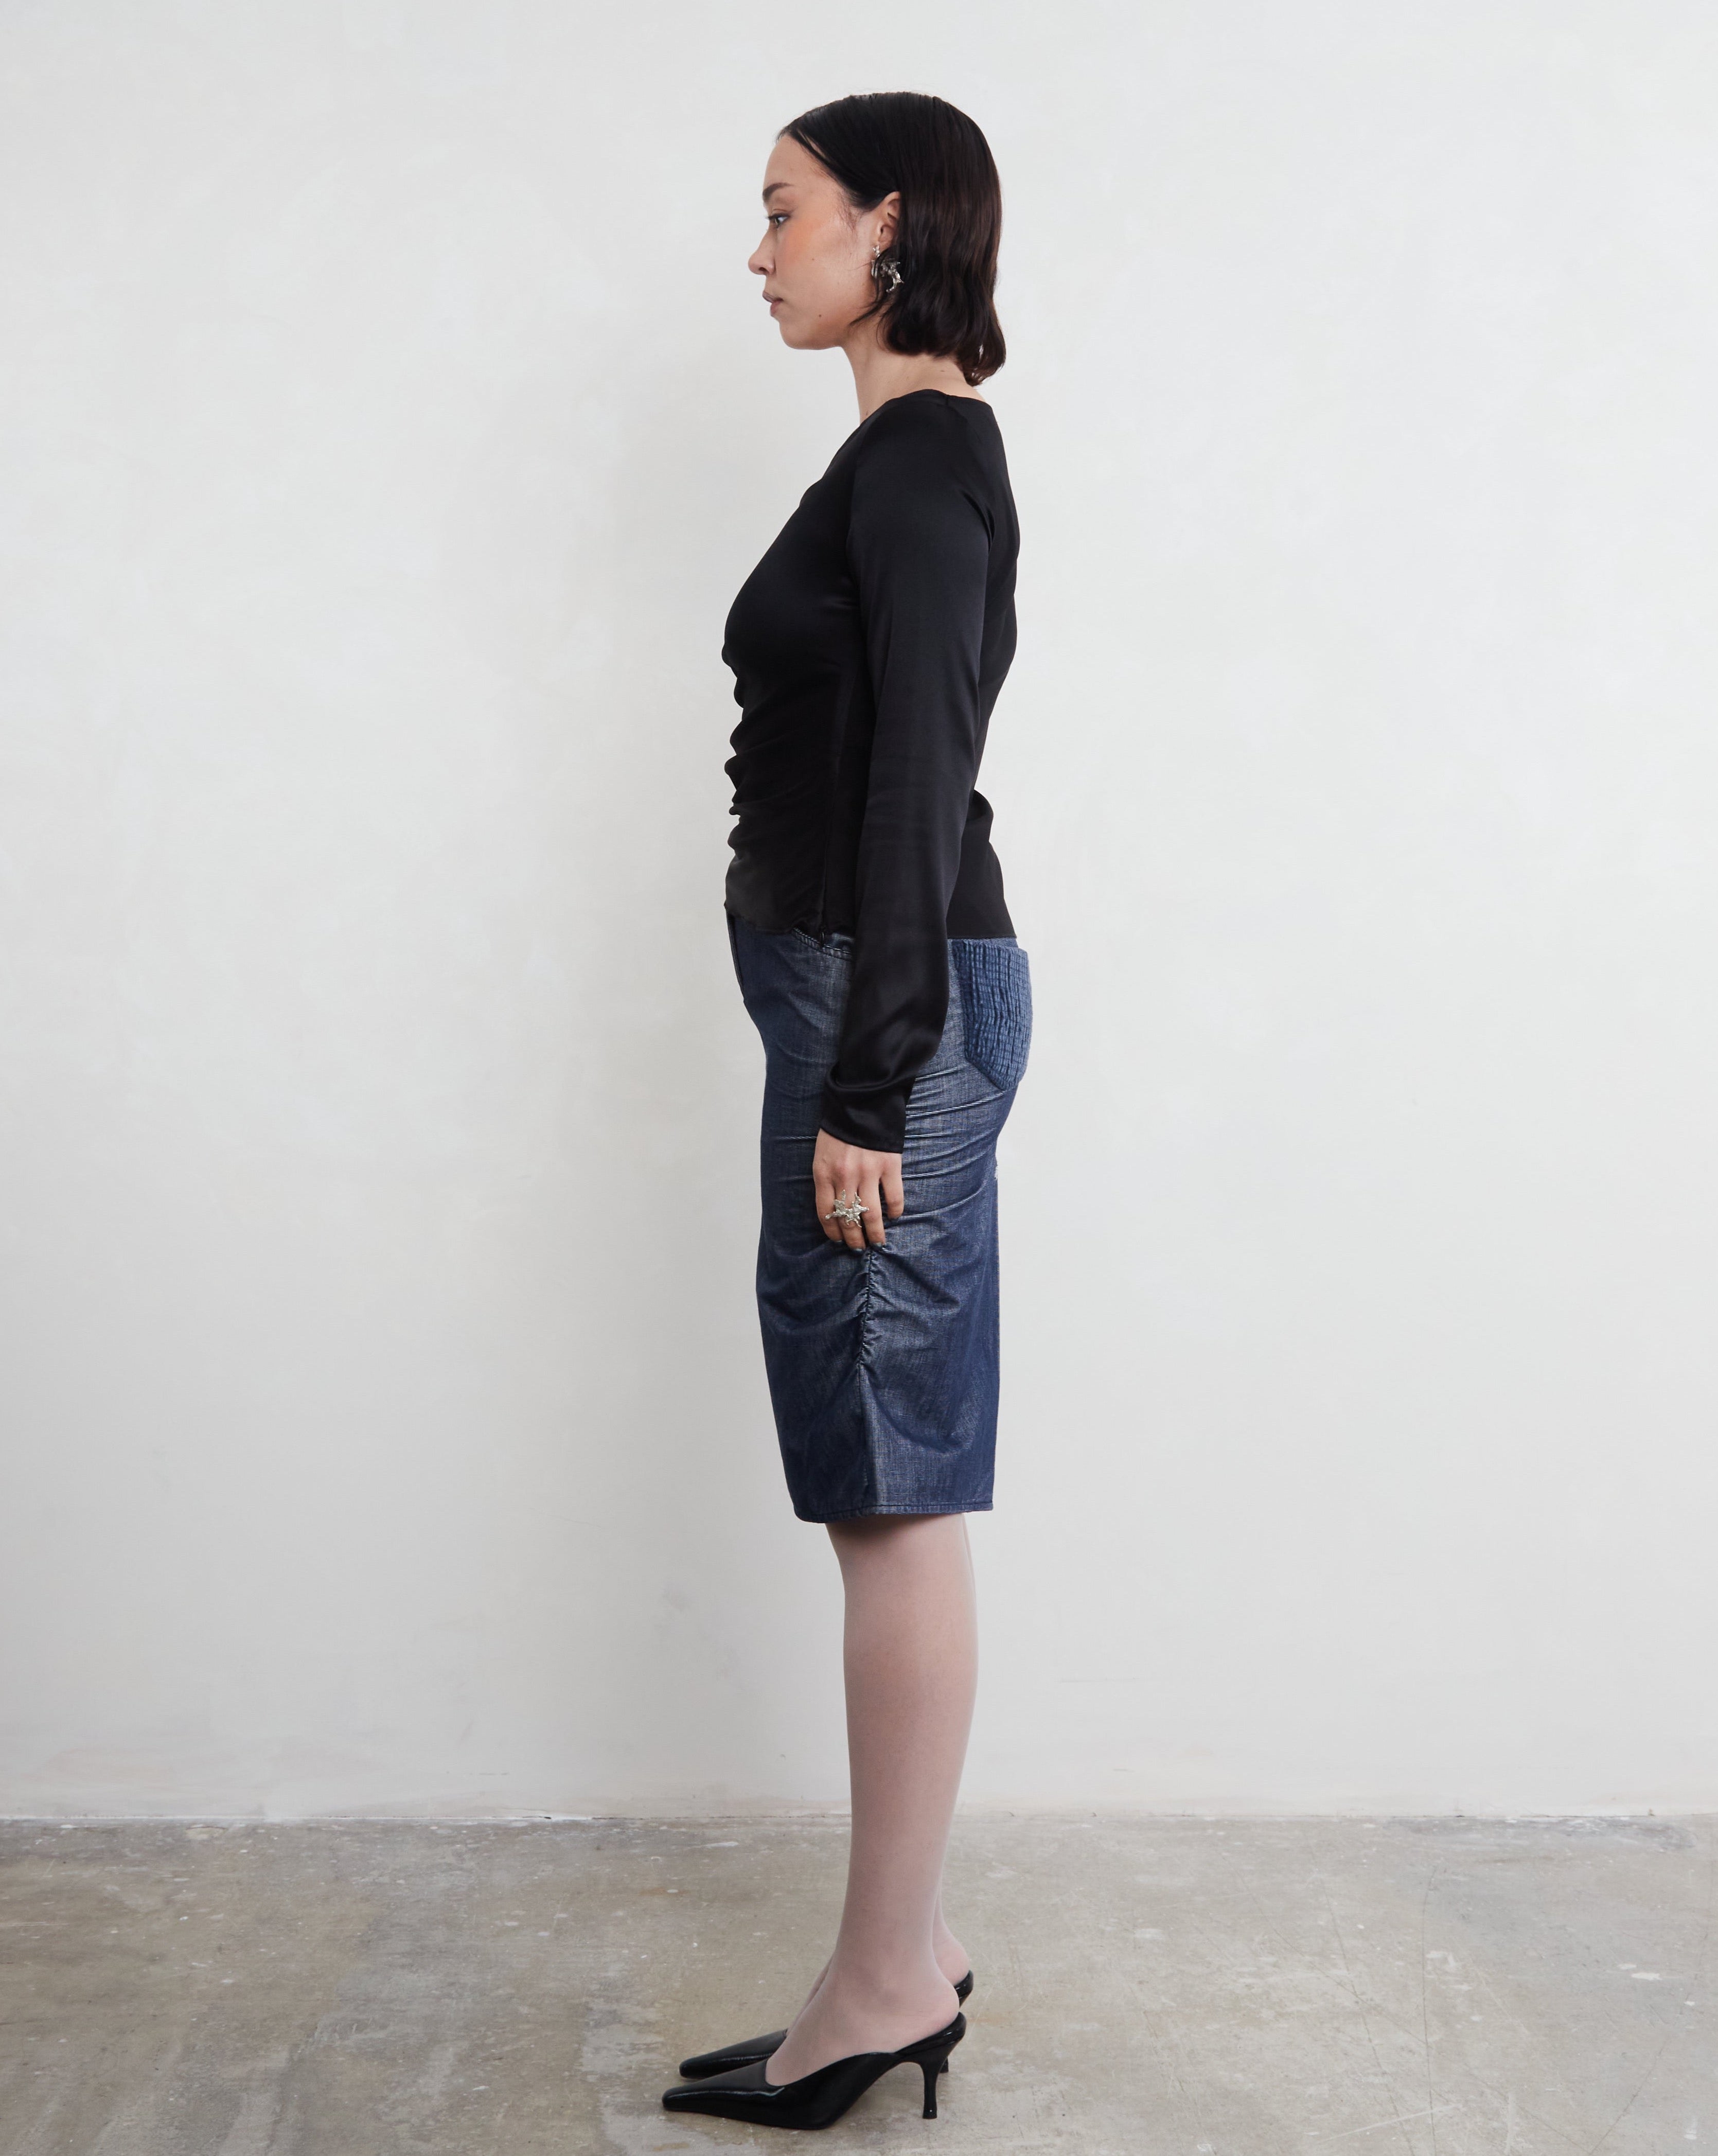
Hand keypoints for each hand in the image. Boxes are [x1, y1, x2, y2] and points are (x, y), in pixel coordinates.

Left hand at [813, 1128, 904, 1250]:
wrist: (861, 1102)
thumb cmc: (839, 1129)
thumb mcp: (822, 1154)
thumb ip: (826, 1178)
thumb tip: (835, 1206)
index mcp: (824, 1173)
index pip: (826, 1212)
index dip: (832, 1231)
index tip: (838, 1241)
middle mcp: (844, 1176)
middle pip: (848, 1218)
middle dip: (853, 1239)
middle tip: (858, 1248)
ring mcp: (867, 1172)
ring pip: (871, 1214)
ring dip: (875, 1233)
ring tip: (877, 1242)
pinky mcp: (889, 1165)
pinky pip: (893, 1197)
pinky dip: (894, 1211)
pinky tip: (894, 1216)